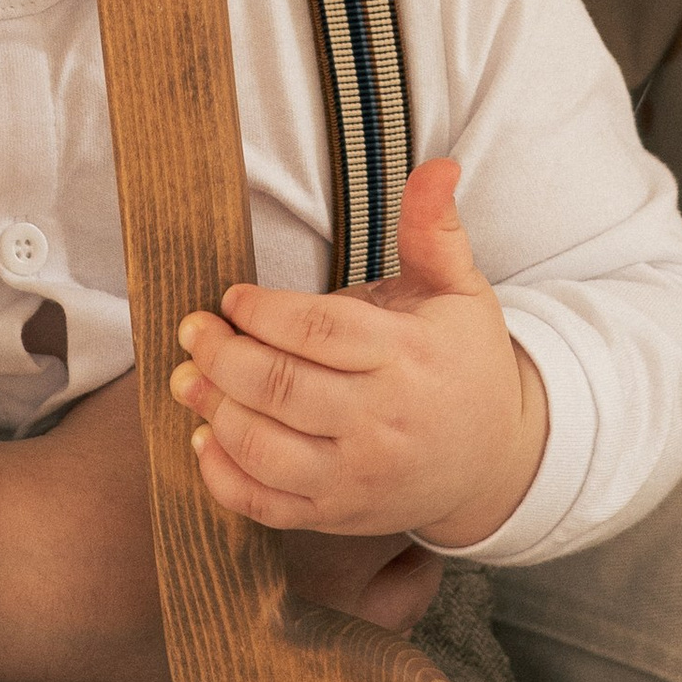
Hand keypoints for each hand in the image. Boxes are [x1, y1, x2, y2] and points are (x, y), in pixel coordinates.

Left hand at [170, 161, 546, 551]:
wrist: (493, 461)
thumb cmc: (465, 364)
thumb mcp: (461, 292)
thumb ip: (434, 230)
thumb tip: (435, 166)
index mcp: (409, 359)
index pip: (319, 332)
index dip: (263, 312)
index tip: (232, 297)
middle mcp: (382, 423)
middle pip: (282, 388)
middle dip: (224, 356)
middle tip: (194, 332)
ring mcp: (358, 477)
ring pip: (265, 448)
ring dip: (214, 411)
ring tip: (187, 379)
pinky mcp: (339, 515)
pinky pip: (267, 505)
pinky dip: (225, 477)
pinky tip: (206, 440)